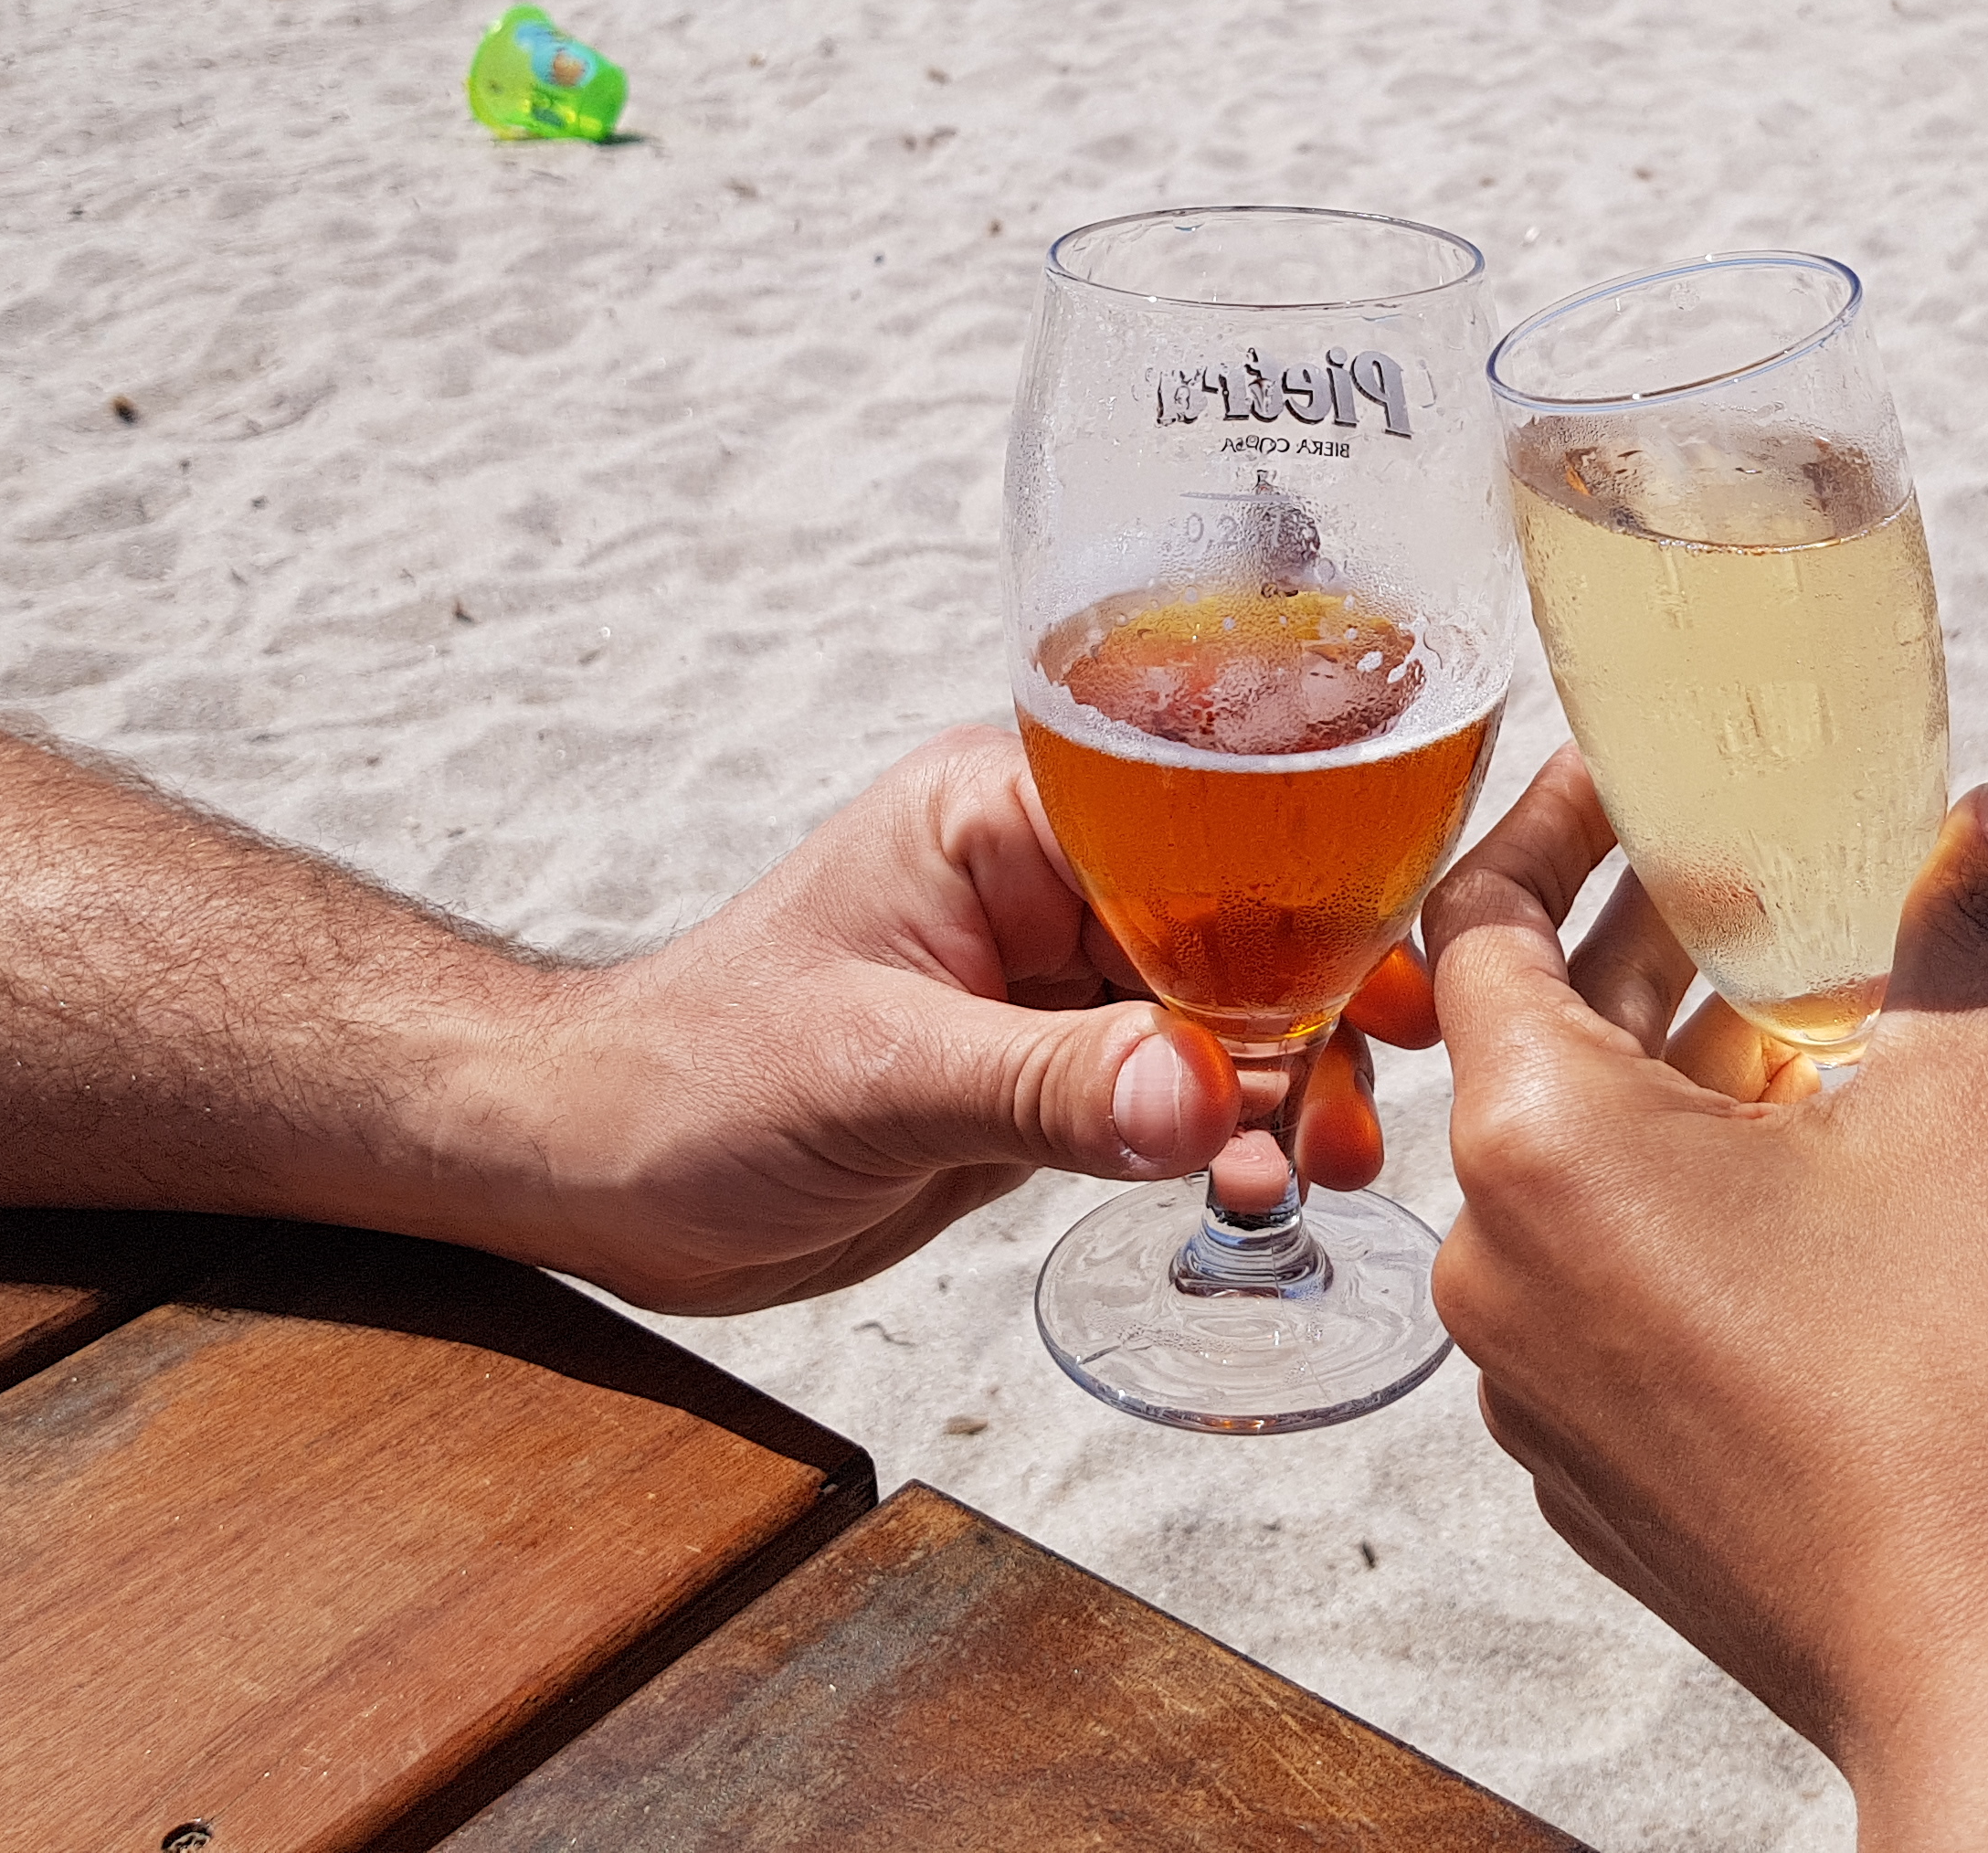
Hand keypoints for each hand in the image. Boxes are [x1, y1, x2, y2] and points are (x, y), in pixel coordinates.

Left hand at [484, 724, 1429, 1314]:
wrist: (599, 1172)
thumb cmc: (688, 1076)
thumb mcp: (878, 1077)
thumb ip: (1049, 1086)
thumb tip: (1201, 1092)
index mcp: (1004, 811)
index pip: (1201, 817)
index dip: (1310, 893)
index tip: (1388, 974)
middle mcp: (1046, 875)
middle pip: (1237, 913)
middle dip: (1319, 998)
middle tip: (1375, 1085)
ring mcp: (1052, 972)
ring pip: (1223, 1005)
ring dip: (1286, 1075)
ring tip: (1327, 1154)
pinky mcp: (1051, 1066)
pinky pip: (1176, 1083)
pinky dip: (1229, 1127)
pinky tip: (1258, 1177)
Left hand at [1425, 752, 1987, 1852]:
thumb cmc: (1968, 1397)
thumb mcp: (1967, 1116)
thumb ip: (1958, 936)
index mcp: (1542, 1146)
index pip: (1482, 922)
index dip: (1555, 826)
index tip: (1632, 781)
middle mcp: (1492, 1263)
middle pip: (1529, 1040)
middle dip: (1646, 947)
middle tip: (1757, 872)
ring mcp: (1530, 1381)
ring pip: (1571, 1169)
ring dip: (1674, 1078)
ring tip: (1811, 1019)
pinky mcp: (1587, 1468)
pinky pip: (1596, 1285)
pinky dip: (1675, 1206)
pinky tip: (1806, 1183)